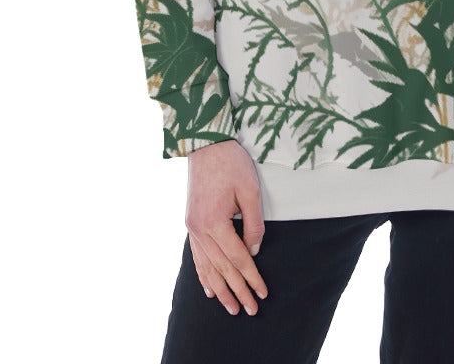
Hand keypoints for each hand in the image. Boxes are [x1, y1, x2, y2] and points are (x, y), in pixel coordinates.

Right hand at [185, 140, 268, 315]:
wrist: (205, 143)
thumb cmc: (231, 163)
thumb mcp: (250, 191)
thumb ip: (253, 224)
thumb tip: (254, 251)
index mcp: (214, 222)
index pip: (238, 258)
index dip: (252, 277)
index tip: (262, 293)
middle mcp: (199, 229)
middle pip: (221, 268)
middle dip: (238, 291)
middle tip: (250, 310)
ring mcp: (191, 227)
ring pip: (206, 266)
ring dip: (220, 289)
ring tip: (231, 308)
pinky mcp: (190, 222)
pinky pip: (196, 255)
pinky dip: (203, 274)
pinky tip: (209, 288)